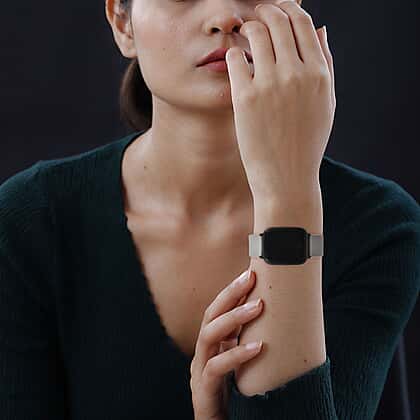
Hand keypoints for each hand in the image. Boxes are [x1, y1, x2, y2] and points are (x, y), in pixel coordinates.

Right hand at [190, 269, 263, 419]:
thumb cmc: (234, 392)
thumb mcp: (242, 360)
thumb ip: (250, 341)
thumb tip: (278, 319)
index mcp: (213, 342)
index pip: (218, 309)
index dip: (232, 290)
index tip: (250, 272)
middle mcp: (203, 351)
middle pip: (210, 314)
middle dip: (230, 294)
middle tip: (251, 277)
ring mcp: (200, 368)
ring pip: (208, 335)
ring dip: (233, 317)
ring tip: (257, 306)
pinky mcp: (204, 388)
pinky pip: (216, 367)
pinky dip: (236, 355)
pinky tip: (257, 347)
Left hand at [225, 0, 335, 199]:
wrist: (286, 176)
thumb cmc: (307, 142)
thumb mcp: (326, 103)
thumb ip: (326, 64)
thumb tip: (321, 29)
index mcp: (319, 74)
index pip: (302, 23)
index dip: (288, 10)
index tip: (278, 12)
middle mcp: (296, 74)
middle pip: (278, 21)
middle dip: (266, 12)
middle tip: (257, 16)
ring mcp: (270, 84)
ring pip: (255, 33)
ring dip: (248, 27)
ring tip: (245, 34)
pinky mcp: (246, 97)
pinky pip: (235, 58)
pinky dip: (235, 53)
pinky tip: (236, 60)